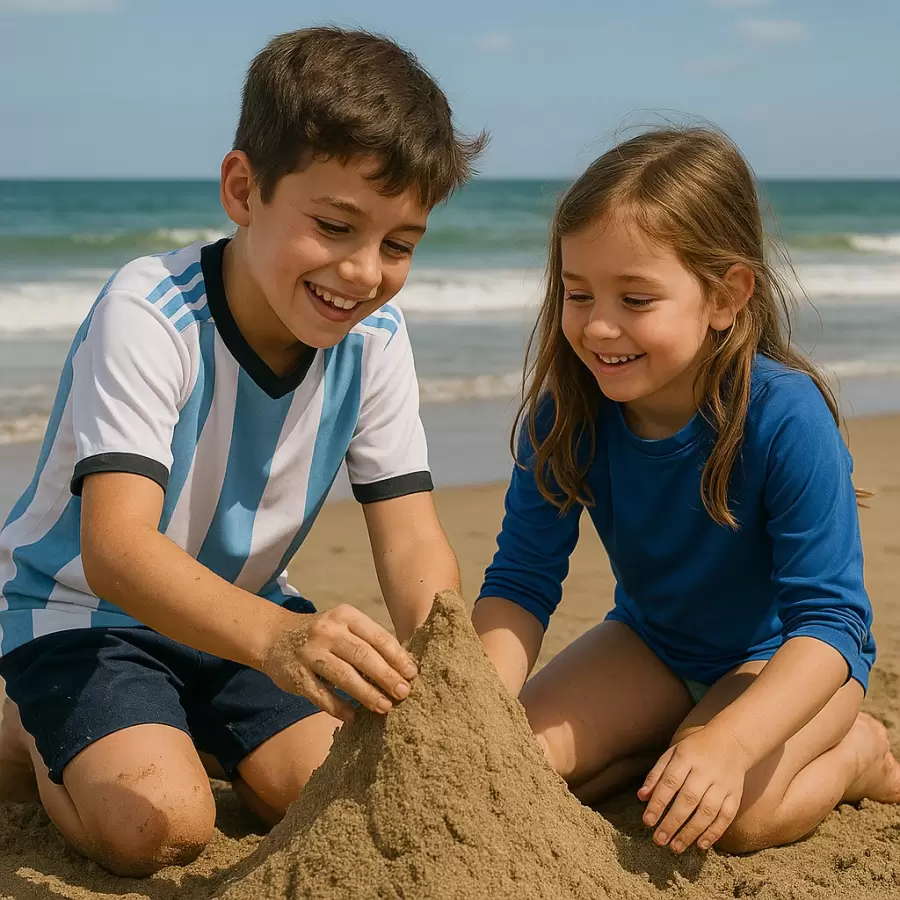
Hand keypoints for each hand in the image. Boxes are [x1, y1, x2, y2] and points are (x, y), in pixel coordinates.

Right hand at [260, 604, 418, 722]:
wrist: (275, 636)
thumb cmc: (323, 634)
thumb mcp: (344, 626)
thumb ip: (369, 641)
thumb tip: (404, 667)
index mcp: (345, 616)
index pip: (376, 636)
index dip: (396, 656)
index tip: (412, 674)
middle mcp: (328, 631)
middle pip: (362, 656)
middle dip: (386, 676)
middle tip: (404, 693)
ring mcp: (310, 653)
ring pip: (343, 676)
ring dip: (367, 694)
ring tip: (385, 707)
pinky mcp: (296, 675)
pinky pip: (320, 695)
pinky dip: (338, 707)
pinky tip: (353, 717)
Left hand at [637, 726, 748, 852]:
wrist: (732, 742)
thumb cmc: (695, 750)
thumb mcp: (673, 753)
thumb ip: (657, 775)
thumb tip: (641, 797)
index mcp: (686, 757)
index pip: (670, 782)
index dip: (658, 803)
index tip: (647, 821)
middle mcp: (705, 771)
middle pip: (688, 800)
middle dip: (672, 822)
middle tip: (659, 840)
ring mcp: (722, 784)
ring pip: (707, 811)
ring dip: (691, 832)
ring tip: (675, 847)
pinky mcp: (736, 794)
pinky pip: (726, 817)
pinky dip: (714, 832)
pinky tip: (700, 844)